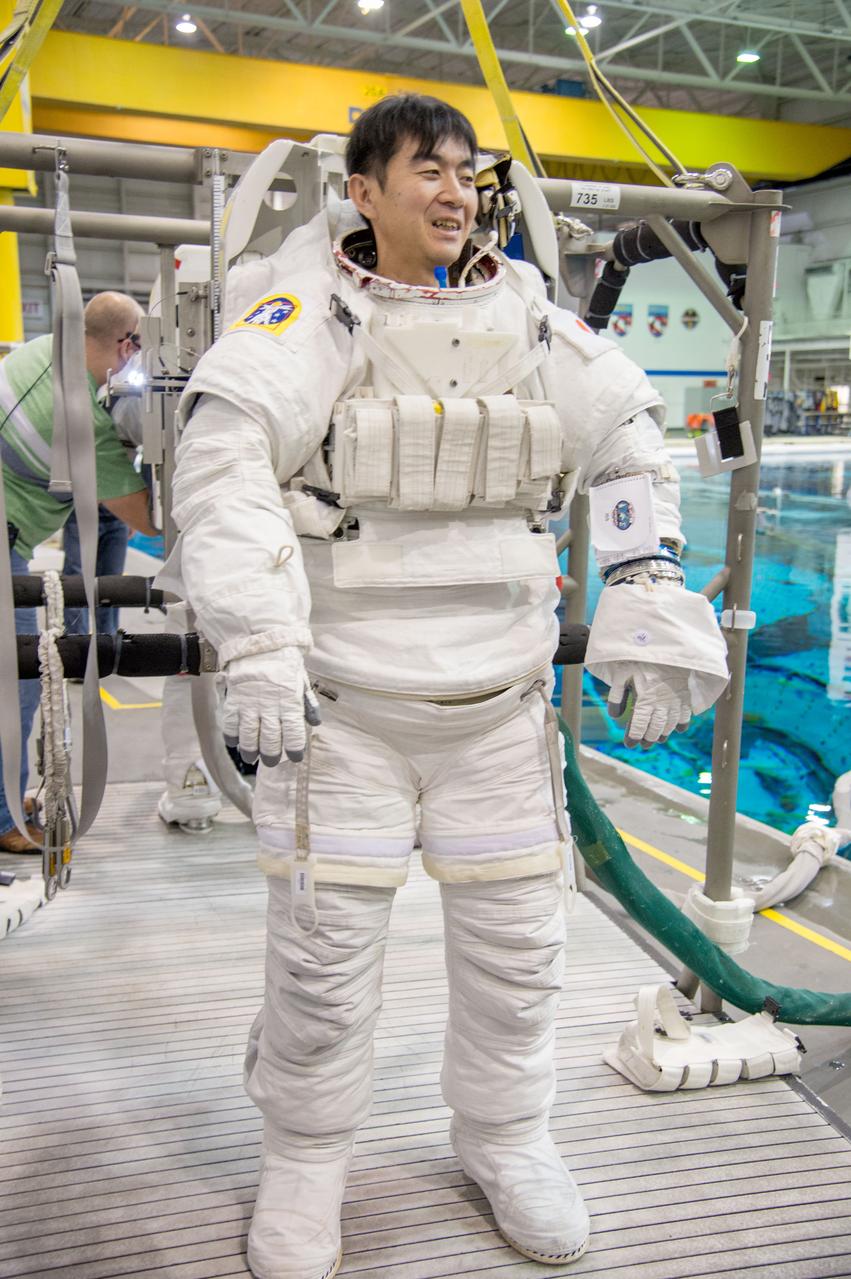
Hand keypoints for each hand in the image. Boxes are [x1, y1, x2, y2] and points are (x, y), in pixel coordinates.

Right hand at [223, 649, 320, 765]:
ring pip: (249, 737)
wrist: (259, 642)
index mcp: (289, 703)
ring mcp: (250, 705)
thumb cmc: (283, 662)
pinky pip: (230, 725)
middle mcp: (270, 707)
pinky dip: (232, 737)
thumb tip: (315, 723)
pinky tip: (235, 742)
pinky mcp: (234, 700)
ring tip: (251, 757)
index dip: (294, 751)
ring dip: (250, 750)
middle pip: (270, 741)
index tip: (294, 758)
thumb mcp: (301, 681)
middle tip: (271, 761)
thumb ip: (307, 704)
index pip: (293, 735)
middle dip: (271, 755)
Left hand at [606, 663, 691, 748]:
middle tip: (644, 745)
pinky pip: (685, 716)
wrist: (668, 650)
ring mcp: (675, 703)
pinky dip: (681, 725)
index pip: (639, 726)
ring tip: (658, 739)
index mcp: (645, 701)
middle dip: (648, 739)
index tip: (630, 744)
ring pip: (669, 726)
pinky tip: (678, 729)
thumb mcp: (622, 675)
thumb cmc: (642, 662)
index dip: (633, 737)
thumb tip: (614, 716)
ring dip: (663, 734)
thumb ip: (616, 696)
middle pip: (655, 729)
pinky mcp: (686, 697)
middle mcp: (662, 705)